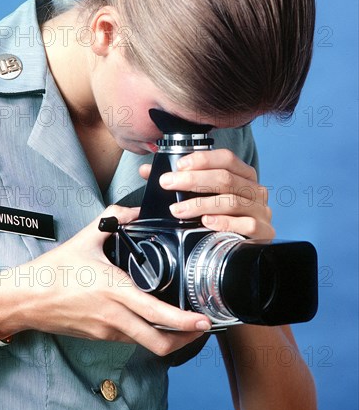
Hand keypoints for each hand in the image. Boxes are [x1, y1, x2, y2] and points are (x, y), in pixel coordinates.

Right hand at [0, 205, 210, 354]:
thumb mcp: (87, 237)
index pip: (157, 313)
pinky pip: (130, 338)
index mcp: (116, 291)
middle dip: (185, 340)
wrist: (28, 298)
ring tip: (180, 324)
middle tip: (201, 328)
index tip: (203, 321)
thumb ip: (114, 218)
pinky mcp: (100, 335)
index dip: (184, 322)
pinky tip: (149, 318)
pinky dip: (146, 332)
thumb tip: (134, 210)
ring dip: (166, 337)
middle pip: (158, 343)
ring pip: (145, 342)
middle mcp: (114, 316)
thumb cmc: (55, 271)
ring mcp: (107, 330)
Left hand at [139, 149, 273, 239]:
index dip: (202, 160)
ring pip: (231, 201)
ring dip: (201, 204)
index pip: (226, 158)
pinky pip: (246, 224)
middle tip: (167, 183)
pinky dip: (224, 222)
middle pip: (225, 178)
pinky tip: (206, 222)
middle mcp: (255, 190)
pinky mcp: (263, 231)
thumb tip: (147, 171)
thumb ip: (177, 181)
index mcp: (243, 175)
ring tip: (177, 209)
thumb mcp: (201, 196)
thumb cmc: (222, 217)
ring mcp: (261, 211)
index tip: (178, 165)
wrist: (245, 251)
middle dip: (193, 180)